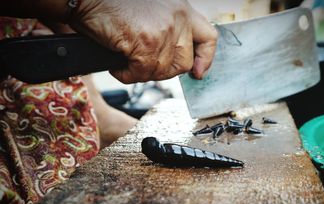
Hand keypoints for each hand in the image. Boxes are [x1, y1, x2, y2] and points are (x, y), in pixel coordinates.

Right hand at [70, 0, 217, 82]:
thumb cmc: (113, 5)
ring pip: (161, 71)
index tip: (198, 72)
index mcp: (181, 9)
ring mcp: (163, 31)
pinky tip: (118, 63)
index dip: (205, 58)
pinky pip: (141, 74)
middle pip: (183, 62)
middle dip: (163, 70)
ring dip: (141, 72)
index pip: (208, 37)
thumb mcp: (153, 12)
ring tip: (126, 60)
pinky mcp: (146, 44)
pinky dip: (127, 74)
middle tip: (143, 65)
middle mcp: (177, 19)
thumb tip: (174, 58)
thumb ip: (170, 30)